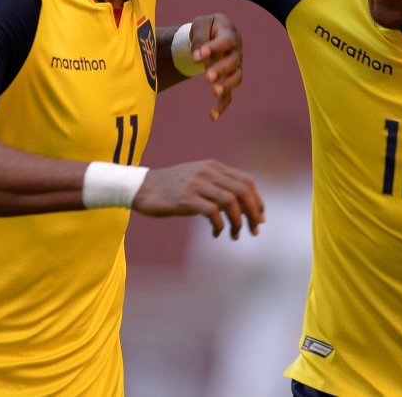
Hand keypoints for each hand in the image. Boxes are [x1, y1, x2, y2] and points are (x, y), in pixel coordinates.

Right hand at [132, 160, 263, 238]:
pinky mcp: (186, 198)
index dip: (258, 200)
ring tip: (236, 235)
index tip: (260, 217)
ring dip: (238, 222)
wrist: (141, 187)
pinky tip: (217, 233)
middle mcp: (208, 172)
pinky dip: (220, 225)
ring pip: (231, 202)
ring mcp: (197, 184)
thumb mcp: (198, 179)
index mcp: (213, 167)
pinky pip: (212, 212)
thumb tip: (243, 206)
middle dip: (253, 213)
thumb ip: (219, 186)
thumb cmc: (172, 187)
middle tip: (255, 230)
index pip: (246, 181)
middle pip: (243, 191)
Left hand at [188, 13, 242, 120]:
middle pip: (233, 62)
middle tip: (207, 77)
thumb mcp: (201, 24)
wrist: (213, 34)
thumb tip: (197, 56)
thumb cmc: (207, 28)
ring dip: (226, 86)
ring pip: (235, 78)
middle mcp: (236, 52)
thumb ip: (198, 38)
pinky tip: (212, 116)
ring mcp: (234, 68)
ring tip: (214, 92)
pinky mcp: (228, 80)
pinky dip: (222, 105)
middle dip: (221, 70)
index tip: (200, 54)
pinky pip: (229, 95)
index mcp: (230, 35)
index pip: (226, 41)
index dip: (214, 47)